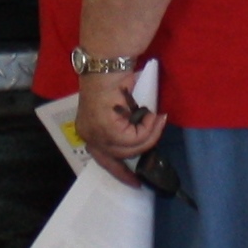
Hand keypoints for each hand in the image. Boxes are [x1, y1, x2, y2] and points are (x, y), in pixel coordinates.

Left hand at [71, 70, 159, 187]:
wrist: (108, 66)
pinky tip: (153, 114)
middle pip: (119, 157)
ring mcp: (97, 135)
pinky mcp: (108, 131)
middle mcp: (89, 136)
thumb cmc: (114, 80)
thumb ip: (124, 126)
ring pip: (131, 148)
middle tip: (158, 131)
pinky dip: (148, 128)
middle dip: (143, 148)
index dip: (121, 172)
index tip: (135, 182)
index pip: (104, 160)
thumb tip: (140, 138)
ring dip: (149, 134)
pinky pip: (135, 139)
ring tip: (157, 118)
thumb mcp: (119, 109)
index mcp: (89, 131)